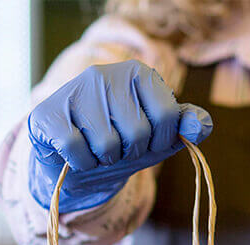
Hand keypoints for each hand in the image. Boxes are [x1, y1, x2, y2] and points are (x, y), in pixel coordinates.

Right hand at [27, 59, 212, 211]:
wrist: (77, 163)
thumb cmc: (122, 146)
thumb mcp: (159, 138)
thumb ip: (184, 127)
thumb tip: (202, 126)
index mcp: (138, 74)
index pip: (168, 117)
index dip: (160, 141)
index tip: (147, 141)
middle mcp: (105, 74)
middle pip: (138, 133)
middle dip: (130, 153)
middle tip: (117, 147)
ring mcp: (74, 90)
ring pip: (107, 145)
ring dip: (105, 160)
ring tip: (96, 150)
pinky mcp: (47, 114)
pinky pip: (78, 151)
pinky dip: (81, 164)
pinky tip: (75, 153)